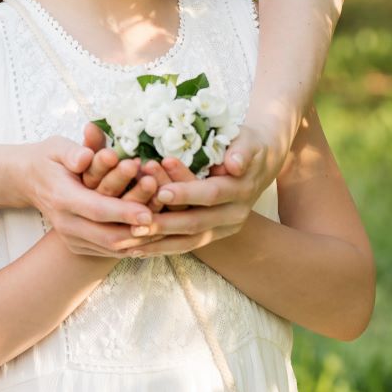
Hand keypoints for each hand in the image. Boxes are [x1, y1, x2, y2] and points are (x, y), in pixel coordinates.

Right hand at [25, 135, 162, 256]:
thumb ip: (73, 151)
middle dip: (139, 230)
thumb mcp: (57, 146)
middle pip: (107, 235)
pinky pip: (108, 251)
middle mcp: (65, 223)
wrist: (28, 180)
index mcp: (61, 197)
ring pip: (111, 248)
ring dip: (140, 239)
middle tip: (167, 219)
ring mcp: (70, 238)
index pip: (97, 209)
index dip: (124, 212)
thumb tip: (86, 157)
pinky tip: (153, 233)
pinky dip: (132, 244)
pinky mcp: (77, 246)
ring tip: (166, 225)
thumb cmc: (49, 158)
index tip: (150, 212)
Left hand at [139, 124, 280, 249]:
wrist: (261, 163)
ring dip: (160, 242)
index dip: (186, 193)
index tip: (161, 192)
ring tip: (130, 243)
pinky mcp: (214, 235)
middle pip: (197, 222)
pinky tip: (137, 250)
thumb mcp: (248, 141)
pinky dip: (162, 247)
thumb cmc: (246, 144)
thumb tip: (235, 165)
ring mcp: (224, 228)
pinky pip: (186, 244)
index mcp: (241, 190)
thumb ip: (241, 151)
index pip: (211, 193)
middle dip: (166, 223)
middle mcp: (234, 214)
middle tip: (137, 223)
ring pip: (190, 240)